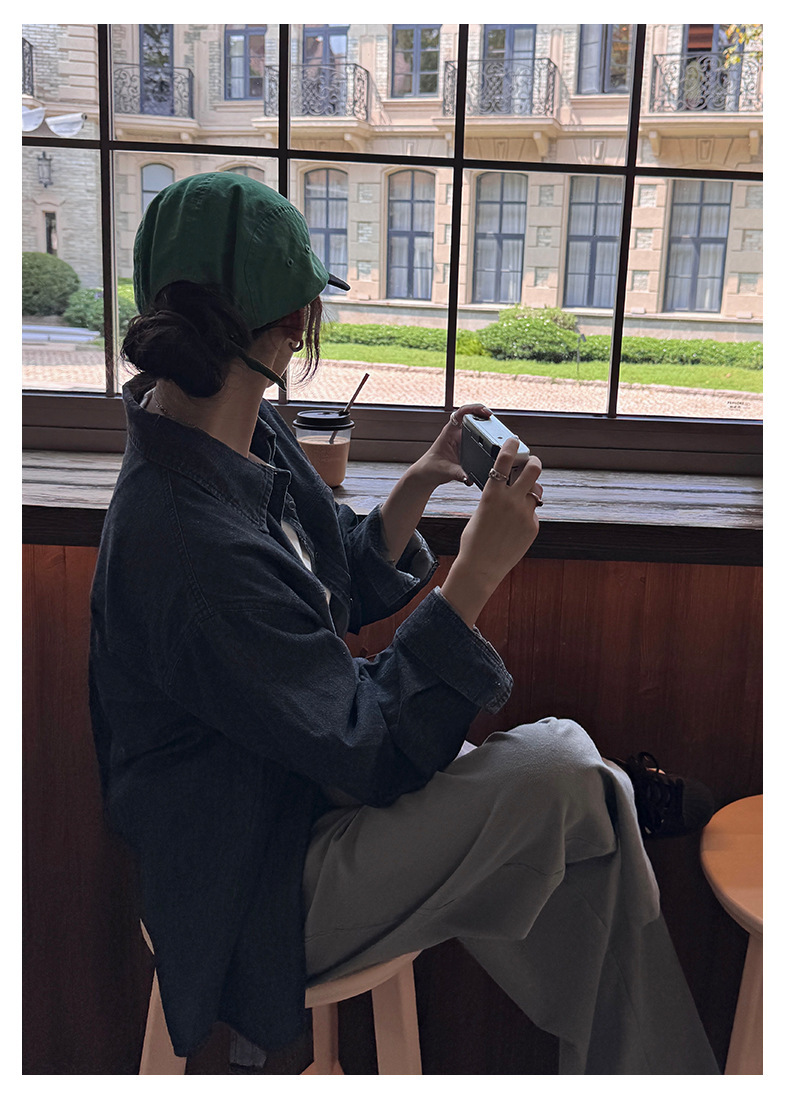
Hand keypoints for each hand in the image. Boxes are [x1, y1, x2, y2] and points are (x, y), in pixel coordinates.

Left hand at [408, 403, 491, 490]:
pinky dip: (484, 435)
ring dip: (484, 424)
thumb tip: (469, 477)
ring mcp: (461, 439)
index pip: (461, 413)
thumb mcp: (445, 471)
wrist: (427, 474)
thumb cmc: (431, 468)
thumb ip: (457, 473)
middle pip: (471, 416)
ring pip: (474, 426)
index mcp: (449, 433)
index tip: (485, 411)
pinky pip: (476, 437)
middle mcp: (456, 434)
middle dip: (482, 414)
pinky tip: (492, 436)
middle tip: (492, 417)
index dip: (473, 409)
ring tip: (496, 425)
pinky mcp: (465, 447)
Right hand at [440, 436, 543, 627]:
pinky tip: (513, 530)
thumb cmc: (474, 540)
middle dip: (534, 463)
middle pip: (533, 470)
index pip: (504, 461)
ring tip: (521, 500)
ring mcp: (524, 514)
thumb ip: (496, 498)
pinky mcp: (532, 527)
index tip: (515, 441)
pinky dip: (525, 517)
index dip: (511, 447)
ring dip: (529, 492)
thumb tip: (509, 489)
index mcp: (492, 493)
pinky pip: (532, 515)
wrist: (480, 567)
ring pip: (534, 493)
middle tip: (532, 463)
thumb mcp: (480, 512)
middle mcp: (511, 500)